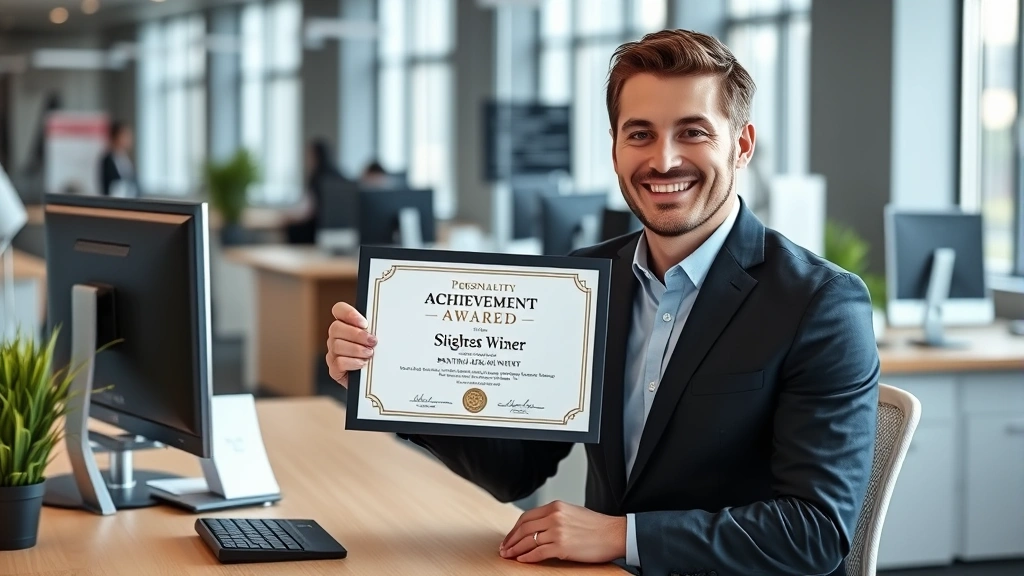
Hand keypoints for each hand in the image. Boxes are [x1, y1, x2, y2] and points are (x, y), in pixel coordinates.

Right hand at [326, 302, 376, 388]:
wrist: (378, 381)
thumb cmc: (379, 356)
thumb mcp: (379, 340)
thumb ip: (376, 329)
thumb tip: (384, 324)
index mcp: (346, 325)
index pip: (339, 310)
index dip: (349, 314)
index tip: (365, 323)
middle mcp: (336, 338)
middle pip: (336, 328)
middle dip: (356, 334)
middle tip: (372, 341)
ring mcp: (333, 353)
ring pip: (337, 345)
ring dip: (356, 349)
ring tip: (369, 354)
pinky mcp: (334, 370)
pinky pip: (338, 362)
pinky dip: (352, 362)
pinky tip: (363, 364)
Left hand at [499, 500, 625, 563]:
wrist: (615, 534)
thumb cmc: (597, 526)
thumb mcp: (572, 513)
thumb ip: (554, 517)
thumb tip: (538, 527)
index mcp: (556, 507)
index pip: (527, 516)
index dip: (514, 528)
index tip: (509, 536)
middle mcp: (554, 517)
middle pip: (524, 528)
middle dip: (511, 540)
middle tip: (504, 548)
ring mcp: (557, 531)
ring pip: (528, 541)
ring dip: (515, 550)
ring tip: (508, 555)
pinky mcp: (562, 547)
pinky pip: (538, 553)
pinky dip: (527, 557)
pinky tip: (522, 560)